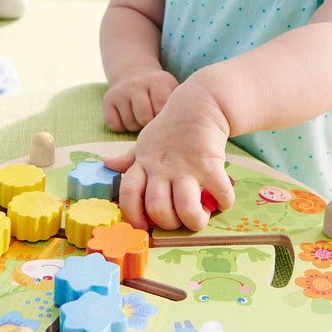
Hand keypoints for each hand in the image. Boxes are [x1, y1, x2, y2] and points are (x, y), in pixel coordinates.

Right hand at [102, 68, 178, 132]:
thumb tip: (184, 130)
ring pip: (129, 123)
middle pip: (144, 118)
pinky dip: (122, 127)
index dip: (164, 121)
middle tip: (153, 121)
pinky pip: (114, 124)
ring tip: (142, 118)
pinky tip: (129, 118)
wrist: (136, 75)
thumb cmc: (160, 91)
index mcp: (158, 81)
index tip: (167, 122)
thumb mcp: (172, 91)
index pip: (161, 110)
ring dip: (137, 127)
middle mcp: (137, 83)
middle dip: (150, 125)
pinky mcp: (108, 99)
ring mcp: (121, 90)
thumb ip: (180, 106)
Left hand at [104, 81, 234, 230]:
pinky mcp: (210, 165)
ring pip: (185, 208)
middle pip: (158, 209)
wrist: (199, 106)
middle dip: (169, 223)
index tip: (144, 226)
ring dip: (195, 220)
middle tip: (179, 219)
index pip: (128, 195)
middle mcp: (162, 168)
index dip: (133, 216)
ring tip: (201, 215)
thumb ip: (129, 158)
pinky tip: (222, 201)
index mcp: (144, 165)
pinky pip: (218, 194)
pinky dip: (223, 203)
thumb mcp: (145, 141)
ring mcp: (186, 167)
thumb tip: (107, 163)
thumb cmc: (170, 127)